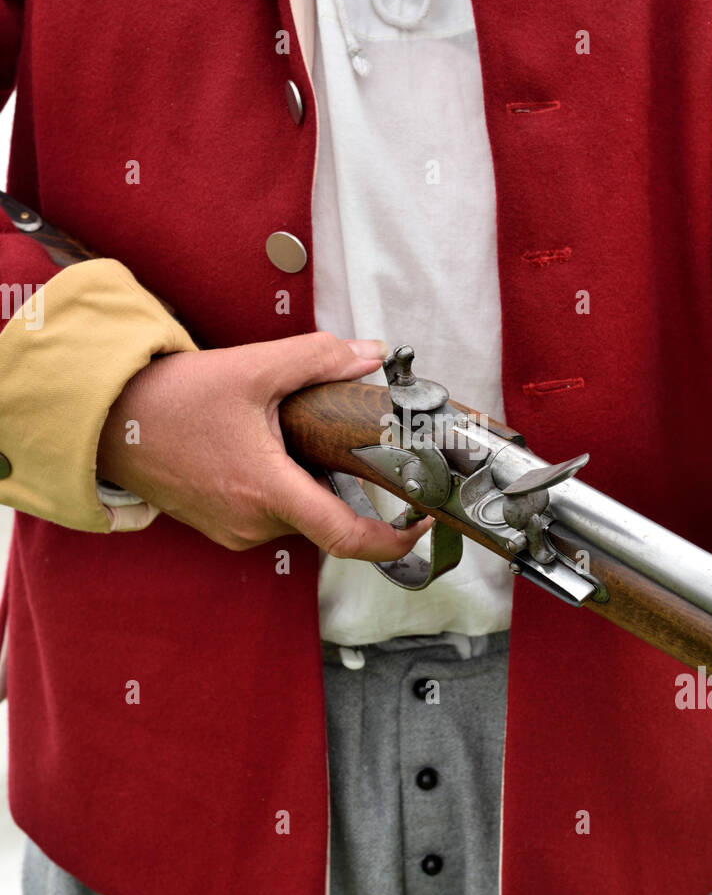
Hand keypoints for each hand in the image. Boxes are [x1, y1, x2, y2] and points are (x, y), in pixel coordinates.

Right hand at [96, 331, 432, 559]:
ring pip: (300, 514)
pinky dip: (285, 486)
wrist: (107, 421)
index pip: (348, 538)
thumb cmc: (170, 400)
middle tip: (350, 442)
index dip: (395, 539)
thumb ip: (318, 359)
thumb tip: (368, 356)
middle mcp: (253, 523)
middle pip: (328, 517)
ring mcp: (235, 531)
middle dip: (346, 482)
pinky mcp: (222, 527)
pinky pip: (272, 513)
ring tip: (292, 435)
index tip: (421, 521)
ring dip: (311, 481)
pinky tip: (267, 449)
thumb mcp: (252, 368)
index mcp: (267, 491)